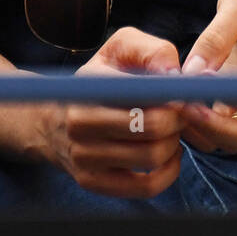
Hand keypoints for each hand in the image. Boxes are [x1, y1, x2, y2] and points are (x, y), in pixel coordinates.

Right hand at [41, 27, 185, 198]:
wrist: (52, 119)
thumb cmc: (100, 77)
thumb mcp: (120, 48)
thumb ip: (152, 51)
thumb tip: (174, 76)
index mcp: (90, 84)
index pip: (143, 92)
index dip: (173, 95)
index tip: (184, 94)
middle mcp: (79, 121)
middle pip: (151, 127)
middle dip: (178, 119)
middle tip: (181, 112)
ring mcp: (83, 156)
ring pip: (152, 156)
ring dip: (174, 143)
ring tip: (172, 131)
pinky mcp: (91, 182)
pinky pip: (146, 187)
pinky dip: (169, 172)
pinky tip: (168, 155)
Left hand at [178, 0, 236, 155]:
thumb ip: (217, 37)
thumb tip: (193, 73)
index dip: (232, 104)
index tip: (198, 87)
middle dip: (216, 130)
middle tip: (180, 108)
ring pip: (236, 143)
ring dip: (203, 134)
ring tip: (173, 106)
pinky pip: (220, 133)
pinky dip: (198, 129)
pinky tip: (177, 104)